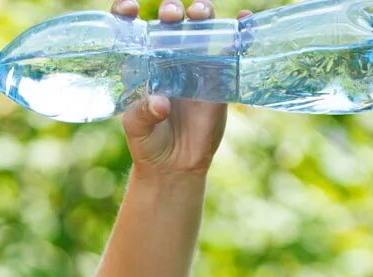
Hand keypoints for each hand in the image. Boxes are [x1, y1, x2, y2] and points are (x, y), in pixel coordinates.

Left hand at [110, 0, 252, 176]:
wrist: (176, 165)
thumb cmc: (148, 143)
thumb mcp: (136, 129)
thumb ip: (143, 113)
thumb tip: (161, 102)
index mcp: (140, 64)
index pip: (131, 30)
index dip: (127, 12)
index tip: (130, 8)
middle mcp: (166, 58)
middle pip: (170, 21)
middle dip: (170, 10)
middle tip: (170, 16)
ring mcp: (194, 64)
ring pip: (200, 28)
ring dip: (201, 13)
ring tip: (199, 14)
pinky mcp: (218, 76)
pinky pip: (230, 48)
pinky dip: (239, 29)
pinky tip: (244, 18)